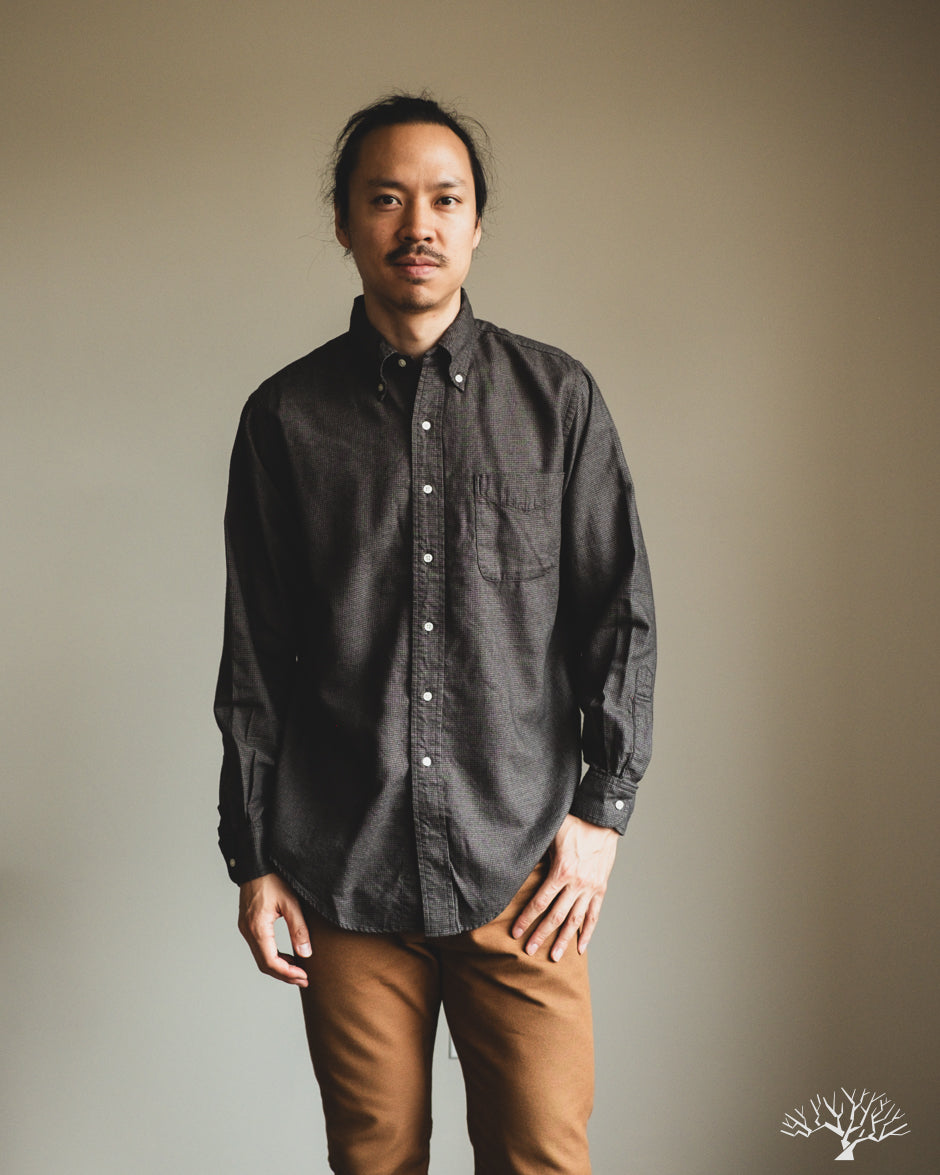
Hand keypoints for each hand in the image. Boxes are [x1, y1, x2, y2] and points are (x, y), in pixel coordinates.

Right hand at [238, 872, 310, 986]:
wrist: (255, 863)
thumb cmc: (273, 878)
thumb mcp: (291, 902)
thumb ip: (299, 928)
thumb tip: (306, 954)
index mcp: (258, 927)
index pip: (271, 961)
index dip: (288, 973)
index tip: (304, 976)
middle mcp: (248, 931)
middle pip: (264, 964)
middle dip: (285, 974)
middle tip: (304, 979)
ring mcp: (246, 928)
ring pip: (261, 958)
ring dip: (279, 967)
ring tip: (299, 971)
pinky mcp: (248, 924)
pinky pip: (259, 948)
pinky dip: (273, 956)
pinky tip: (288, 955)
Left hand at [512, 814, 618, 960]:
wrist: (602, 820)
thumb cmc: (574, 824)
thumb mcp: (551, 837)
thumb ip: (539, 856)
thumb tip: (520, 867)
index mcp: (561, 872)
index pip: (540, 902)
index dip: (526, 919)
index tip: (516, 932)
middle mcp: (577, 884)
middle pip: (555, 916)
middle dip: (540, 934)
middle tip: (529, 950)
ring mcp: (590, 889)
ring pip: (575, 920)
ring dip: (563, 940)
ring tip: (554, 956)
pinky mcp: (600, 889)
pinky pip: (593, 915)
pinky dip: (587, 932)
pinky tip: (580, 947)